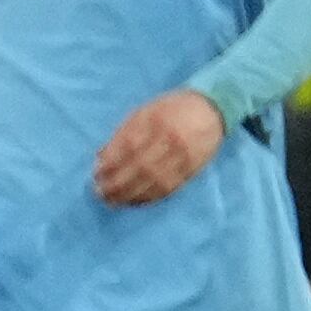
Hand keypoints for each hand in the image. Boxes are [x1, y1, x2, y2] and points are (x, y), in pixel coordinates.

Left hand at [91, 89, 226, 207]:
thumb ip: (125, 132)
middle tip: (101, 193)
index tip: (97, 174)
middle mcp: (171, 139)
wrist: (213, 109)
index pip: (129, 147)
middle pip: (141, 167)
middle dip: (118, 183)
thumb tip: (102, 157)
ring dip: (131, 194)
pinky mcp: (192, 169)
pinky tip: (136, 201)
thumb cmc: (173, 108)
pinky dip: (150, 197)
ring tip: (114, 201)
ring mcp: (184, 156)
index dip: (111, 163)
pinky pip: (170, 187)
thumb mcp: (146, 111)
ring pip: (154, 181)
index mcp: (156, 121)